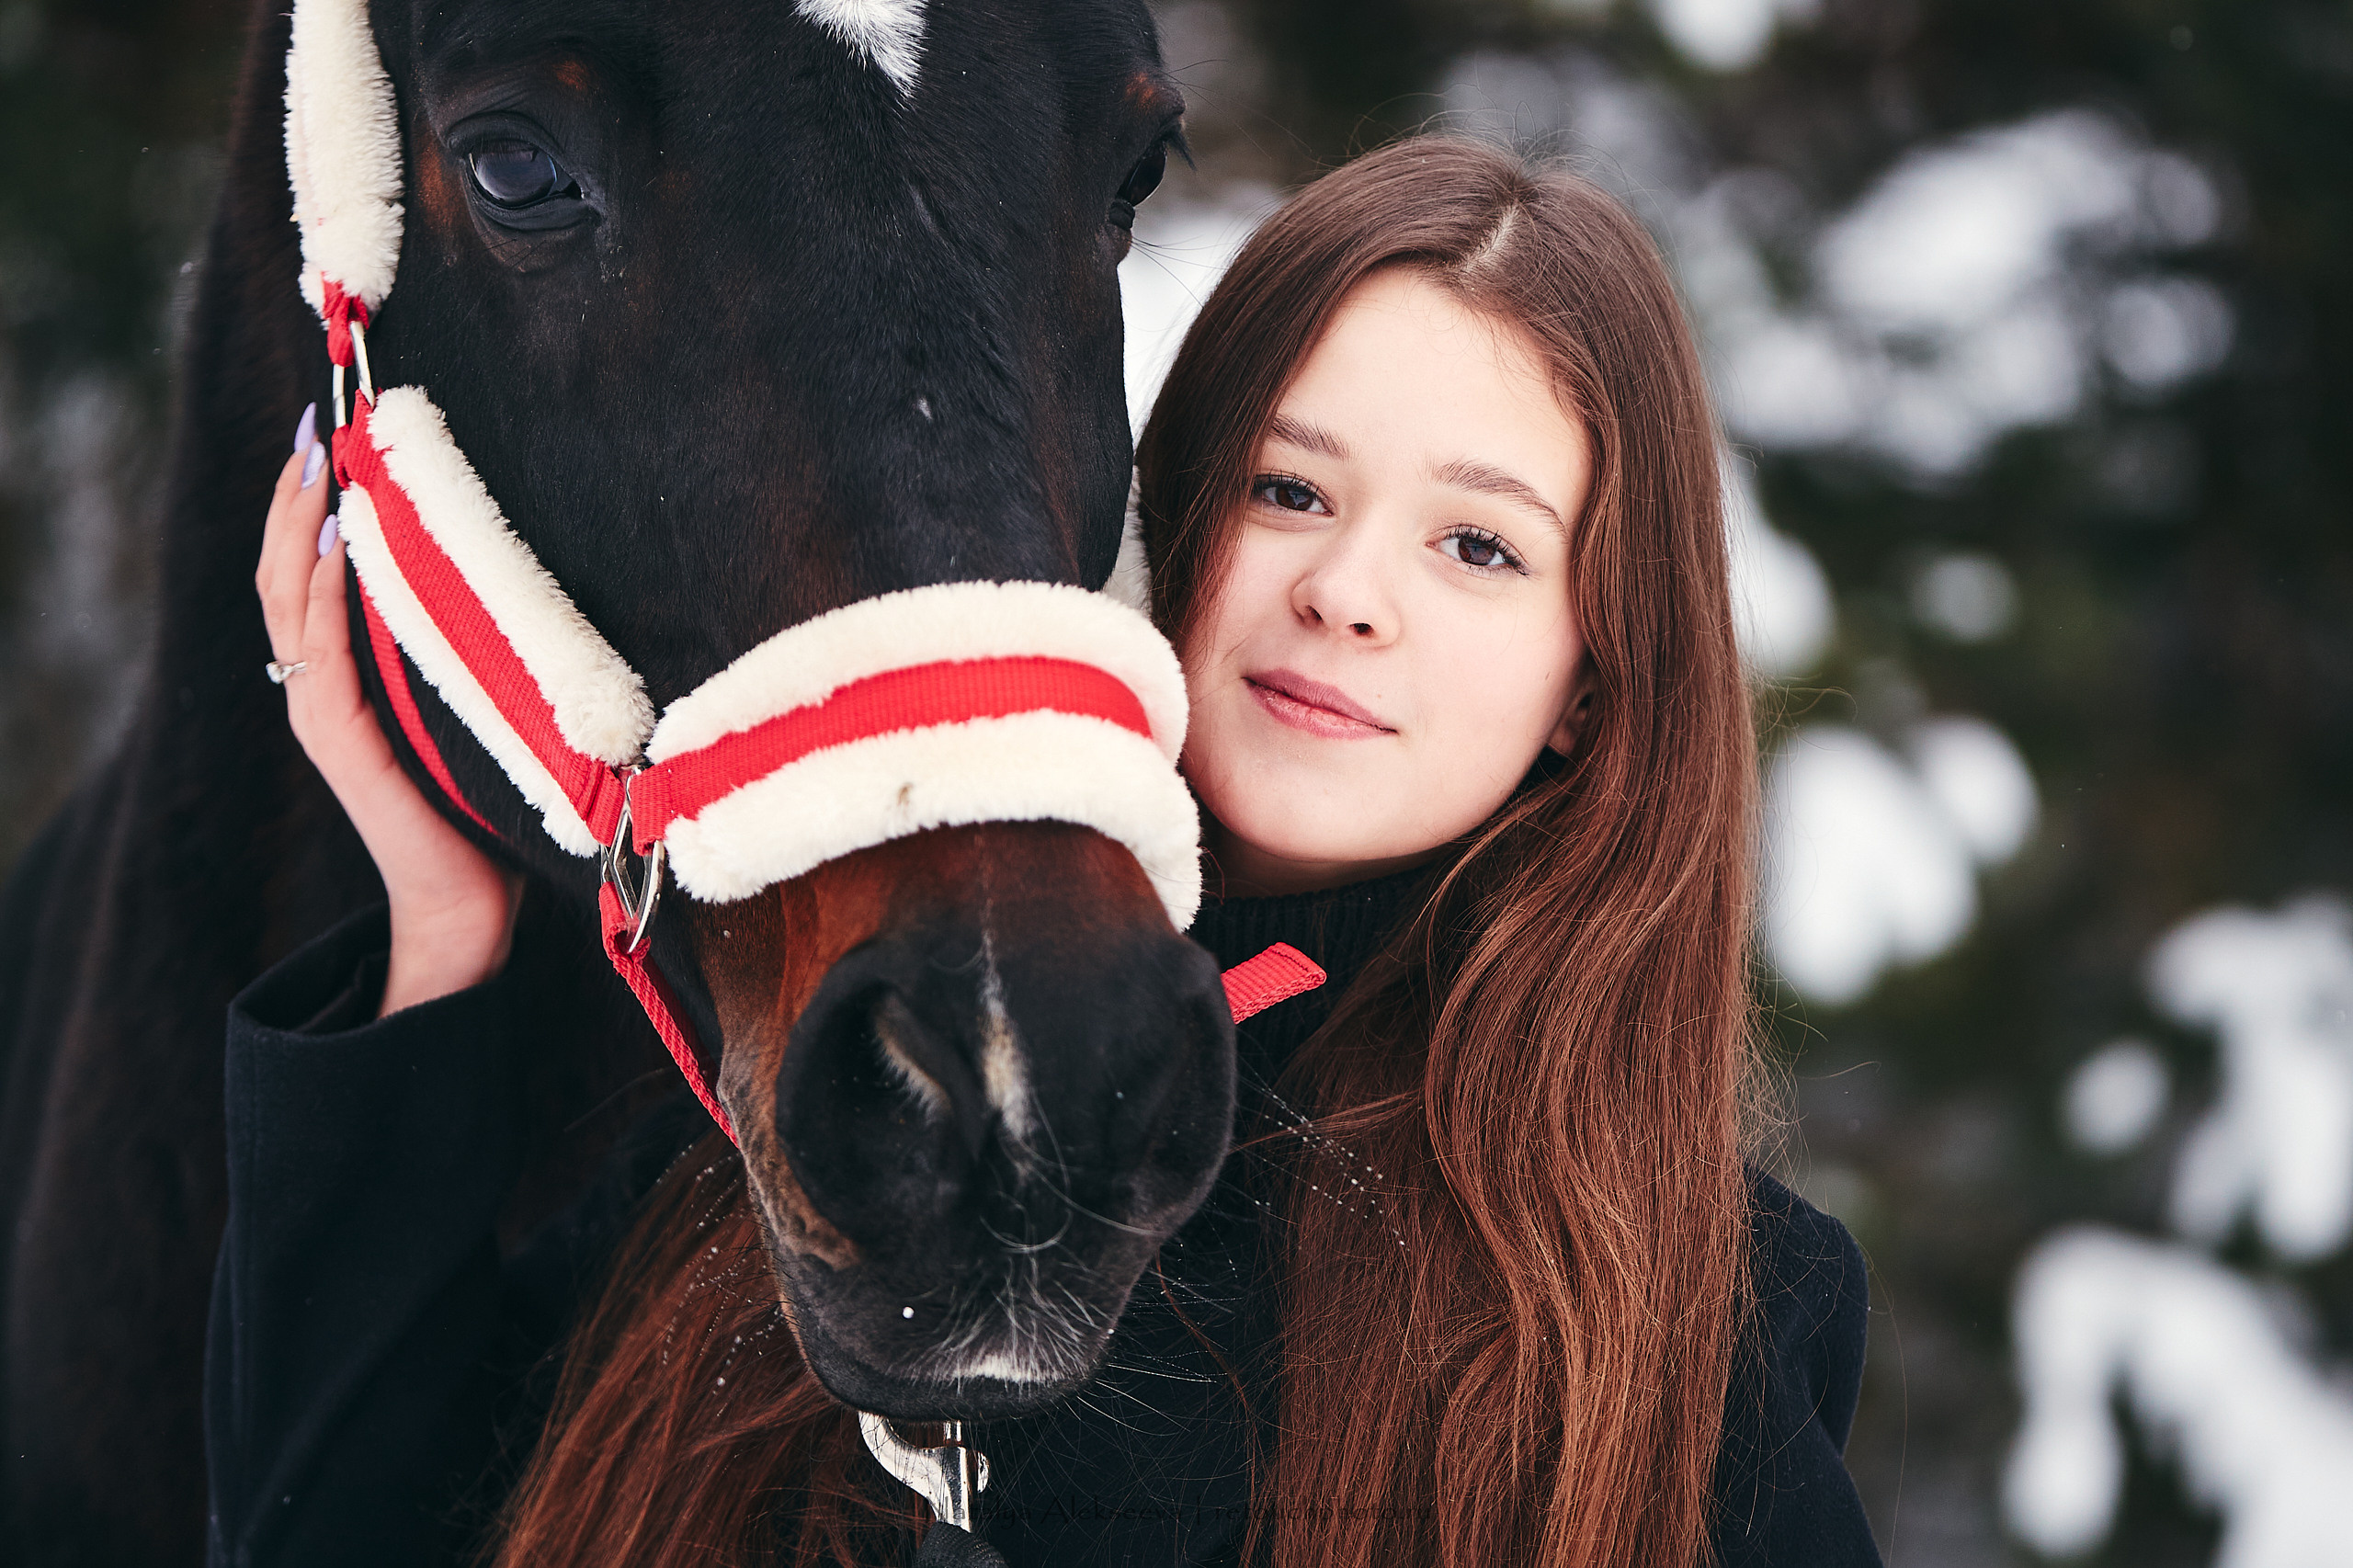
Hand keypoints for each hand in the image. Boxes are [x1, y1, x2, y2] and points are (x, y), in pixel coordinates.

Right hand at [257, 407, 522, 1016]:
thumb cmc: (484, 808)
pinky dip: (325, 594)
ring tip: (316, 463)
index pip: (310, 577)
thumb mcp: (470, 710)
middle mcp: (321, 692)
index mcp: (346, 681)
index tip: (333, 436)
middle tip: (316, 423)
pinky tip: (340, 542)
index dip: (311, 507)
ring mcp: (324, 717)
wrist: (473, 904)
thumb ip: (454, 659)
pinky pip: (323, 655)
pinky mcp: (345, 745)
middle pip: (287, 576)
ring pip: (292, 604)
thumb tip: (491, 583)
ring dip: (301, 527)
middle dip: (296, 497)